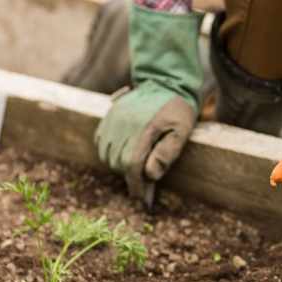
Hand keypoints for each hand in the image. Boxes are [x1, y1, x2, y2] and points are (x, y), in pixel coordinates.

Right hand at [95, 81, 194, 207]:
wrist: (166, 81)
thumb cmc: (177, 111)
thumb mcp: (182, 132)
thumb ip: (167, 153)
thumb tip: (149, 175)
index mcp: (143, 130)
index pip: (132, 165)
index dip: (136, 186)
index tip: (142, 200)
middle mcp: (123, 124)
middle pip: (117, 162)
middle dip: (129, 176)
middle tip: (144, 182)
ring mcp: (113, 118)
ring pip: (106, 153)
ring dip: (118, 165)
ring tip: (135, 167)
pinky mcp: (108, 114)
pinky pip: (100, 140)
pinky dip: (109, 152)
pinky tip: (123, 153)